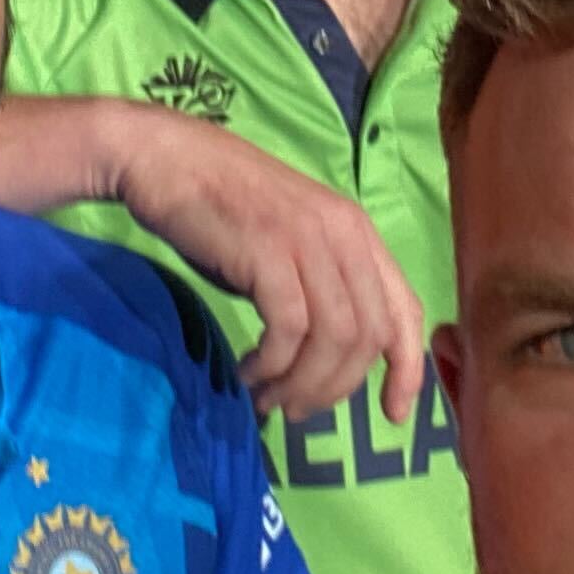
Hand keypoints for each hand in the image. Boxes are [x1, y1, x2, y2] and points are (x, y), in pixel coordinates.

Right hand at [98, 109, 427, 422]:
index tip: (393, 414)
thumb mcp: (290, 244)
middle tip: (296, 410)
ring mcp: (308, 240)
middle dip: (336, 388)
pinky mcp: (269, 251)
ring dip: (302, 383)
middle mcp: (345, 234)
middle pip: (368, 336)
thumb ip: (319, 288)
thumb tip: (326, 363)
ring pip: (333, 339)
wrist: (166, 159)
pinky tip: (249, 372)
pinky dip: (272, 364)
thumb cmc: (222, 206)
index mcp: (359, 233)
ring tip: (269, 399)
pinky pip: (288, 330)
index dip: (407, 369)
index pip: (406, 310)